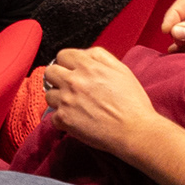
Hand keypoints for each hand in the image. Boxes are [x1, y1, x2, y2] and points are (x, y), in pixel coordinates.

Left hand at [39, 47, 160, 151]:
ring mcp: (66, 100)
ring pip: (49, 95)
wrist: (135, 131)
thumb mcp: (121, 70)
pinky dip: (62, 119)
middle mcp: (73, 81)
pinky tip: (77, 120)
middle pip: (50, 72)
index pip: (62, 55)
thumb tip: (83, 54)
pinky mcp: (64, 119)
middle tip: (70, 87)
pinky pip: (53, 116)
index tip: (73, 71)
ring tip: (75, 106)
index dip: (68, 63)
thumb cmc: (132, 102)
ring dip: (59, 99)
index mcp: (88, 67)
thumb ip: (99, 56)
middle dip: (58, 78)